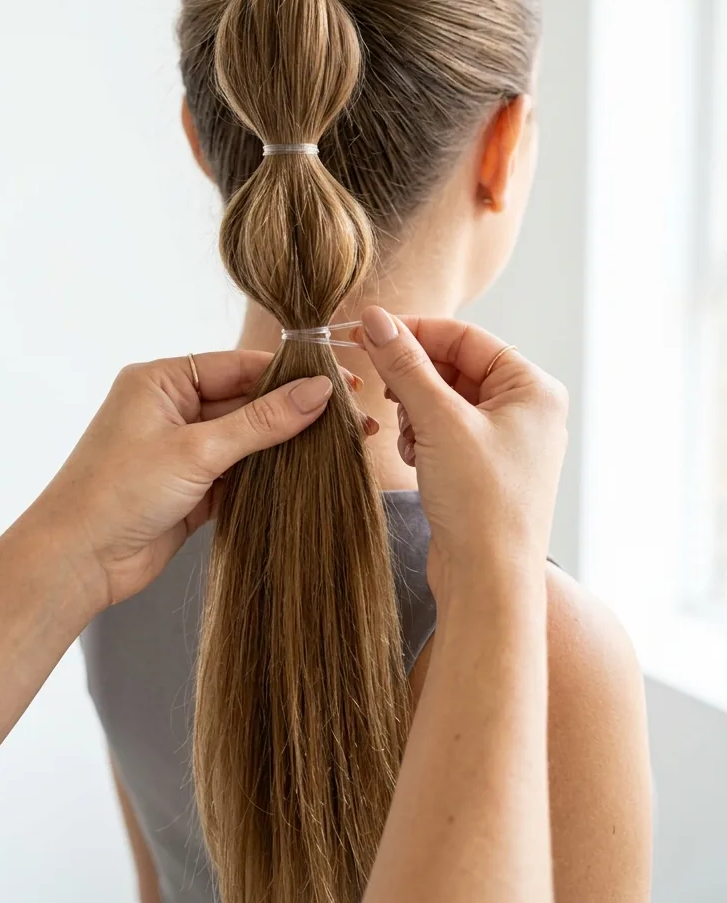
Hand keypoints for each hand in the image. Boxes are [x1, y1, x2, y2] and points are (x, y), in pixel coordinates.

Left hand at [33, 351, 339, 608]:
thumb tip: (318, 391)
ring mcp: (182, 451)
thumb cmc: (119, 492)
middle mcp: (172, 409)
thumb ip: (261, 421)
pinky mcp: (191, 490)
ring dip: (286, 446)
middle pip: (246, 401)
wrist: (75, 563)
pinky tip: (309, 476)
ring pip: (247, 440)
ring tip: (340, 445)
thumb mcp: (196, 450)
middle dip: (294, 411)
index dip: (289, 373)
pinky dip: (269, 476)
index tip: (339, 381)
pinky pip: (240, 474)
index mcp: (161, 381)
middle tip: (350, 416)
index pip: (238, 365)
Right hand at [357, 307, 568, 588]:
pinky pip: (446, 430)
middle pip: (455, 367)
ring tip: (409, 438)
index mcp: (532, 388)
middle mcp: (527, 410)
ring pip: (445, 399)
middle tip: (382, 388)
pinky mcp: (486, 468)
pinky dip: (423, 436)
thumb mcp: (438, 422)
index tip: (369, 332)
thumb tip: (376, 319)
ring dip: (416, 411)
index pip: (465, 337)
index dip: (415, 332)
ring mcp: (508, 440)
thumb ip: (405, 365)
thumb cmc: (481, 503)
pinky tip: (415, 458)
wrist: (488, 582)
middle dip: (415, 380)